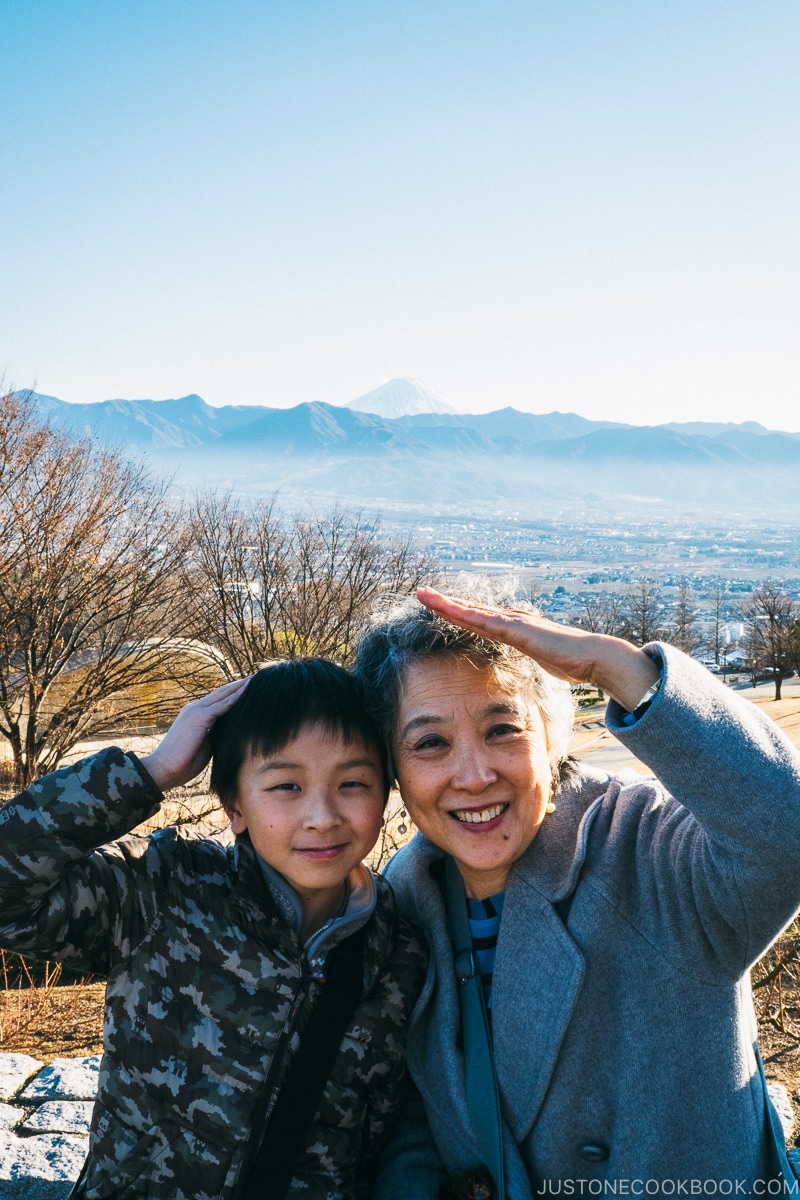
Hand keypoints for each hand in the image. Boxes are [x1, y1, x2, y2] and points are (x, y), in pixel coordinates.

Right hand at [139, 677, 250, 792]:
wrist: (163, 769)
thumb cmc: (183, 763)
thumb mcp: (204, 746)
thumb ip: (215, 735)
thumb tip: (230, 732)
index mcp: (195, 715)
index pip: (218, 701)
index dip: (233, 694)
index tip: (249, 690)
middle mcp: (195, 709)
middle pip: (222, 693)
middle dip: (239, 685)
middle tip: (256, 677)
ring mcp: (196, 711)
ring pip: (223, 694)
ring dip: (240, 686)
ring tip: (256, 679)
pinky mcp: (199, 717)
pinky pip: (222, 705)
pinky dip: (236, 697)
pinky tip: (249, 691)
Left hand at [416, 587, 659, 711]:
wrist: (593, 657)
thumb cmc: (570, 661)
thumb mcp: (541, 659)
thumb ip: (530, 656)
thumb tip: (527, 662)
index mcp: (513, 627)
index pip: (478, 619)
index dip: (456, 612)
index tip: (436, 606)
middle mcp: (511, 620)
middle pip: (470, 610)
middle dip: (444, 602)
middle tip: (420, 592)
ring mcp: (514, 623)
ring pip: (473, 612)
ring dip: (448, 604)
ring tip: (425, 596)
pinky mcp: (519, 632)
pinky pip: (487, 623)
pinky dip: (468, 616)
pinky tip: (451, 610)